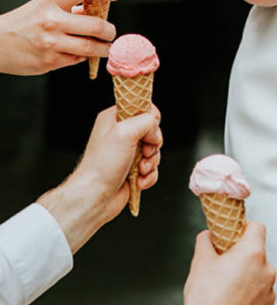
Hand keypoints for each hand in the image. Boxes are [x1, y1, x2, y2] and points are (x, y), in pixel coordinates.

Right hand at [0, 0, 118, 74]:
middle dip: (110, 31)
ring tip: (106, 47)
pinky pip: (77, 59)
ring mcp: (52, 43)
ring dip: (104, 48)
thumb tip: (92, 9)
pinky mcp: (50, 62)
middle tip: (112, 32)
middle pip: (95, 25)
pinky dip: (84, 56)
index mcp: (50, 2)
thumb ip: (67, 7)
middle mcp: (52, 21)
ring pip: (90, 47)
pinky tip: (83, 53)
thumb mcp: (42, 6)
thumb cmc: (22, 22)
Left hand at [38, 105, 162, 251]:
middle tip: (144, 152)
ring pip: (154, 151)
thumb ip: (146, 121)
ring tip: (140, 169)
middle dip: (153, 144)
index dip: (149, 118)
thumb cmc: (102, 165)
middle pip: (152, 130)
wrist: (94, 197)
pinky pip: (152, 168)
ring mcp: (127, 153)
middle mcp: (121, 134)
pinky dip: (149, 175)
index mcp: (115, 119)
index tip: (147, 130)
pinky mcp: (132, 170)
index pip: (141, 107)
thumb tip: (154, 130)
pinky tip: (139, 180)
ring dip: (151, 162)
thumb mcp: (125, 132)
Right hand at [174, 225, 275, 304]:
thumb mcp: (200, 261)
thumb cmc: (205, 298)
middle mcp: (267, 271)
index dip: (244, 229)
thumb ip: (206, 241)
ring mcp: (270, 294)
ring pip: (260, 278)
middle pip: (258, 255)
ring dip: (248, 281)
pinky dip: (250, 301)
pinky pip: (261, 300)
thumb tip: (208, 235)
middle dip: (243, 258)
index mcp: (253, 253)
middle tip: (224, 269)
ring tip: (226, 293)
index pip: (257, 227)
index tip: (234, 237)